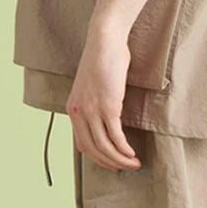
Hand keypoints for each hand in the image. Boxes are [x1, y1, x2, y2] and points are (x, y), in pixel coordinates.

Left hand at [66, 24, 141, 172]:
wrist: (105, 39)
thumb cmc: (103, 56)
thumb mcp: (92, 83)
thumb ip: (95, 101)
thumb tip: (108, 115)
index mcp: (72, 108)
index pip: (82, 143)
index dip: (97, 157)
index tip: (111, 161)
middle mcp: (78, 112)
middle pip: (92, 150)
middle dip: (109, 163)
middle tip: (124, 168)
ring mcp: (92, 110)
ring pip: (105, 147)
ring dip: (120, 159)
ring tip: (133, 163)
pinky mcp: (108, 106)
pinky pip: (115, 136)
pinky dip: (124, 149)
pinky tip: (132, 153)